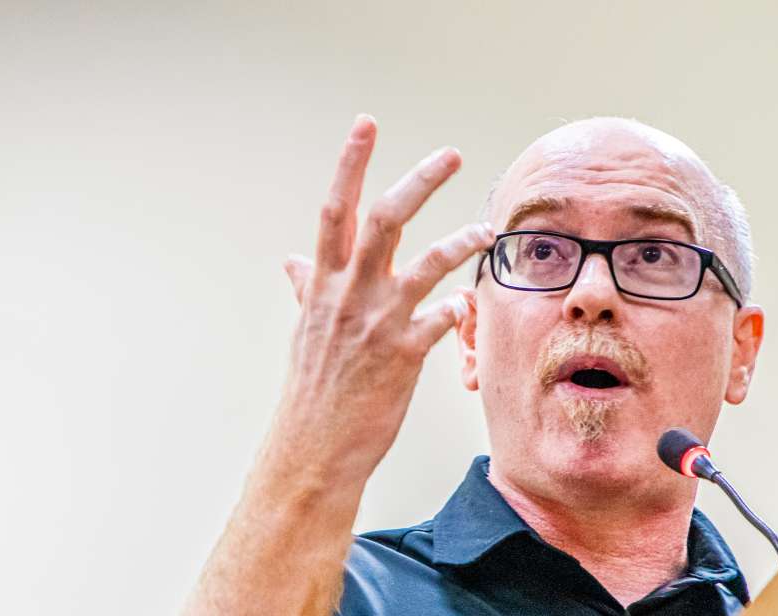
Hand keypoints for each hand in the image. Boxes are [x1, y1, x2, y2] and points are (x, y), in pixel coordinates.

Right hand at [266, 115, 493, 483]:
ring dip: (460, 241)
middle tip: (452, 155)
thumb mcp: (304, 330)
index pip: (334, 210)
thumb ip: (305, 289)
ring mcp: (376, 324)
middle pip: (383, 220)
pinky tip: (469, 303)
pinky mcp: (402, 357)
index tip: (367, 125)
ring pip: (425, 264)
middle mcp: (349, 296)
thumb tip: (291, 262)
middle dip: (419, 181)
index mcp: (323, 284)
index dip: (350, 164)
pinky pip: (440, 320)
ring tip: (486, 231)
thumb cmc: (312, 389)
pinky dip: (458, 308)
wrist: (313, 448)